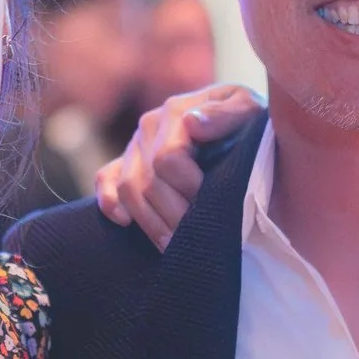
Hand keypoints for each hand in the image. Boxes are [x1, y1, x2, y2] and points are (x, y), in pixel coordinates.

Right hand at [94, 84, 264, 250]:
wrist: (243, 130)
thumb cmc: (250, 124)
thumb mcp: (251, 112)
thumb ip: (227, 113)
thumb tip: (191, 122)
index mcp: (177, 112)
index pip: (167, 158)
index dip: (189, 187)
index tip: (212, 206)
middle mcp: (150, 126)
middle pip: (147, 180)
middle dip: (173, 214)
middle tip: (197, 238)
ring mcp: (136, 144)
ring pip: (127, 188)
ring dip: (150, 222)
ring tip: (174, 246)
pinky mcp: (126, 161)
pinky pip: (106, 179)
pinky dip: (110, 202)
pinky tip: (124, 222)